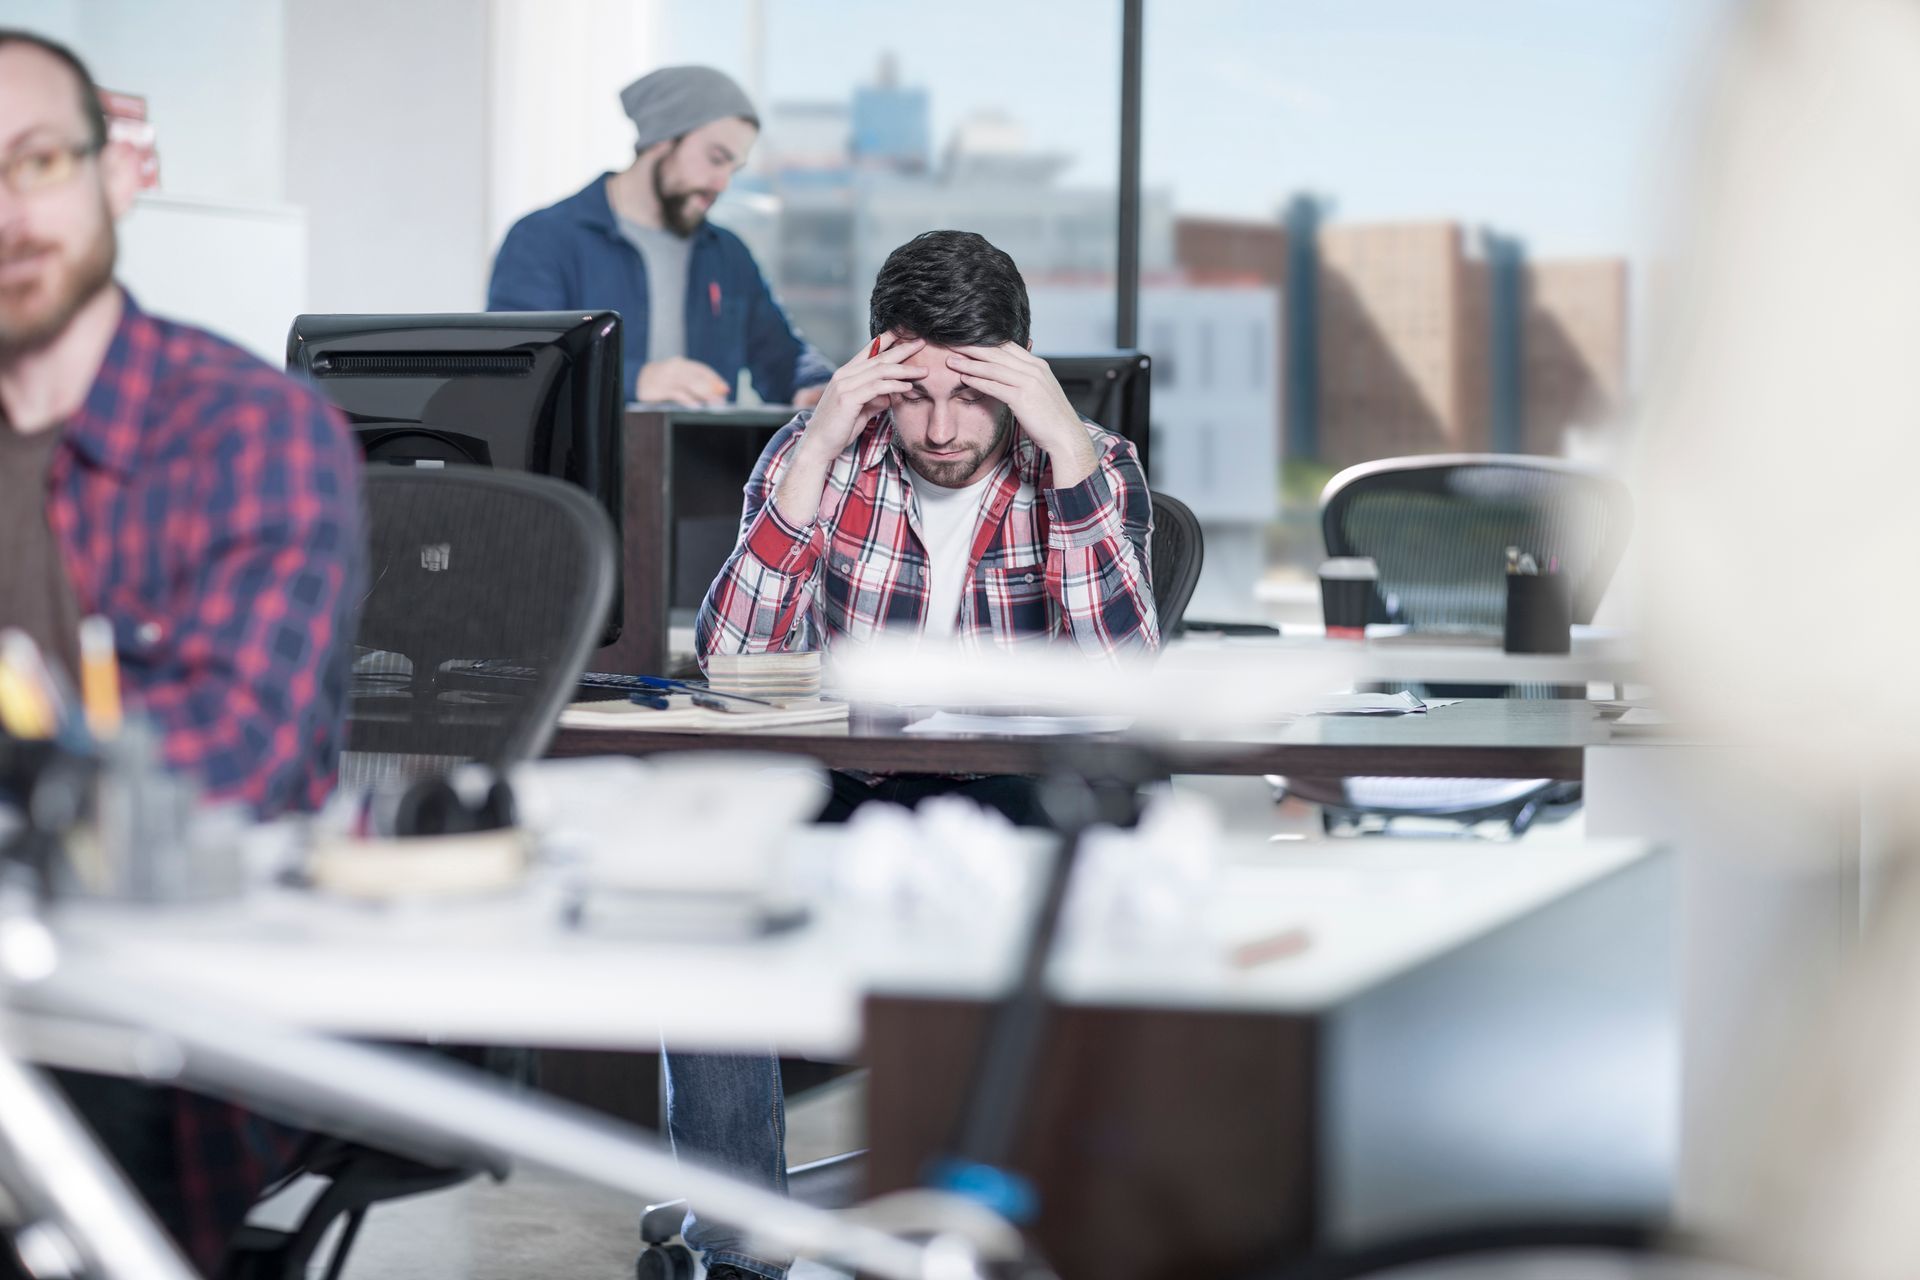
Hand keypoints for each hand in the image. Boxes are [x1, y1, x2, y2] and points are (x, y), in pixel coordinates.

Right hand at [636, 357, 728, 406]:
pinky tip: (696, 406)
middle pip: (697, 378)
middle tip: (722, 400)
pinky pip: (676, 394)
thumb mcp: (680, 378)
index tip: (725, 389)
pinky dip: (688, 400)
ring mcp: (666, 377)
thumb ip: (695, 383)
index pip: (702, 370)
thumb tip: (717, 394)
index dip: (715, 379)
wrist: (642, 379)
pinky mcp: (658, 388)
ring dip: (703, 396)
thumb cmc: (665, 380)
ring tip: (714, 405)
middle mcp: (674, 367)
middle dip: (712, 390)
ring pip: (689, 385)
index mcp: (682, 363)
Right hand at [793, 333, 927, 464]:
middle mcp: (844, 375)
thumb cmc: (838, 429)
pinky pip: (876, 387)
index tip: (905, 334)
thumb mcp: (860, 411)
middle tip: (921, 342)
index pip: (868, 352)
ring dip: (904, 370)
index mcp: (845, 375)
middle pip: (878, 357)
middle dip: (902, 349)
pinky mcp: (847, 398)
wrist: (818, 445)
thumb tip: (891, 396)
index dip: (887, 341)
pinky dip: (894, 386)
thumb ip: (875, 400)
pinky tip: (907, 387)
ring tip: (923, 371)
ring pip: (880, 370)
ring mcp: (844, 385)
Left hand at [945, 344, 1098, 486]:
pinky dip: (977, 381)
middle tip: (952, 344)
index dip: (986, 342)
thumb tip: (1009, 374)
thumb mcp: (1041, 390)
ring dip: (969, 364)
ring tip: (951, 361)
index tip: (967, 341)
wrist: (1066, 435)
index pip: (1008, 346)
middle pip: (997, 352)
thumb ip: (1026, 378)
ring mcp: (1029, 382)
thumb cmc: (1052, 417)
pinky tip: (963, 379)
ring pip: (993, 368)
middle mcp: (1034, 369)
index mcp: (1038, 365)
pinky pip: (994, 386)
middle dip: (973, 348)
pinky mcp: (1022, 397)